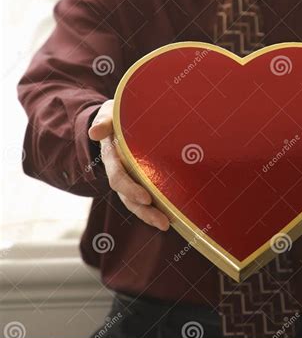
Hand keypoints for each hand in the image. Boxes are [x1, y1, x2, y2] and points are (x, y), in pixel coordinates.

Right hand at [88, 99, 169, 230]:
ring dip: (150, 215)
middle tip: (163, 221)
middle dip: (144, 210)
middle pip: (128, 197)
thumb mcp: (109, 113)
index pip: (118, 177)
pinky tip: (170, 217)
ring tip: (166, 225)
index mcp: (111, 156)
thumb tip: (95, 132)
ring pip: (136, 202)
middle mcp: (118, 171)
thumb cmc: (116, 116)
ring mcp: (128, 178)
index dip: (130, 188)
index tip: (146, 198)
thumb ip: (104, 120)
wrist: (117, 120)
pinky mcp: (139, 180)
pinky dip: (154, 208)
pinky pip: (144, 198)